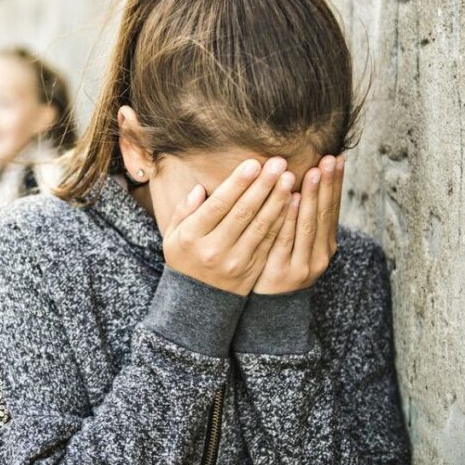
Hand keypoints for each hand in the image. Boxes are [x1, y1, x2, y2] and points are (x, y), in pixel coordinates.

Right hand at [164, 157, 295, 294]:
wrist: (197, 300)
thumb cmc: (185, 258)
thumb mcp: (173, 235)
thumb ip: (184, 211)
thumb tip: (199, 190)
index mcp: (192, 237)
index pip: (218, 205)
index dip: (238, 184)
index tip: (254, 163)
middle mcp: (215, 249)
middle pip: (243, 212)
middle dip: (262, 185)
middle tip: (278, 163)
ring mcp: (236, 261)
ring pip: (261, 226)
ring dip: (277, 200)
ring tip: (289, 178)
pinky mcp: (253, 269)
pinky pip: (270, 241)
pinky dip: (282, 221)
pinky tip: (291, 203)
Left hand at [253, 155, 344, 293]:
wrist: (267, 309)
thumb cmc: (279, 267)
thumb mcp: (296, 245)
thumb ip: (300, 218)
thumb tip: (304, 180)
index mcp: (325, 245)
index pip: (332, 209)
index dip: (335, 184)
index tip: (336, 158)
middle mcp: (320, 255)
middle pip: (324, 214)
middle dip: (327, 185)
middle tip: (328, 159)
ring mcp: (303, 265)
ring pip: (308, 225)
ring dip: (311, 197)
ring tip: (313, 172)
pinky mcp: (283, 272)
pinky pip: (286, 240)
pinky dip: (290, 219)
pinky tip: (292, 199)